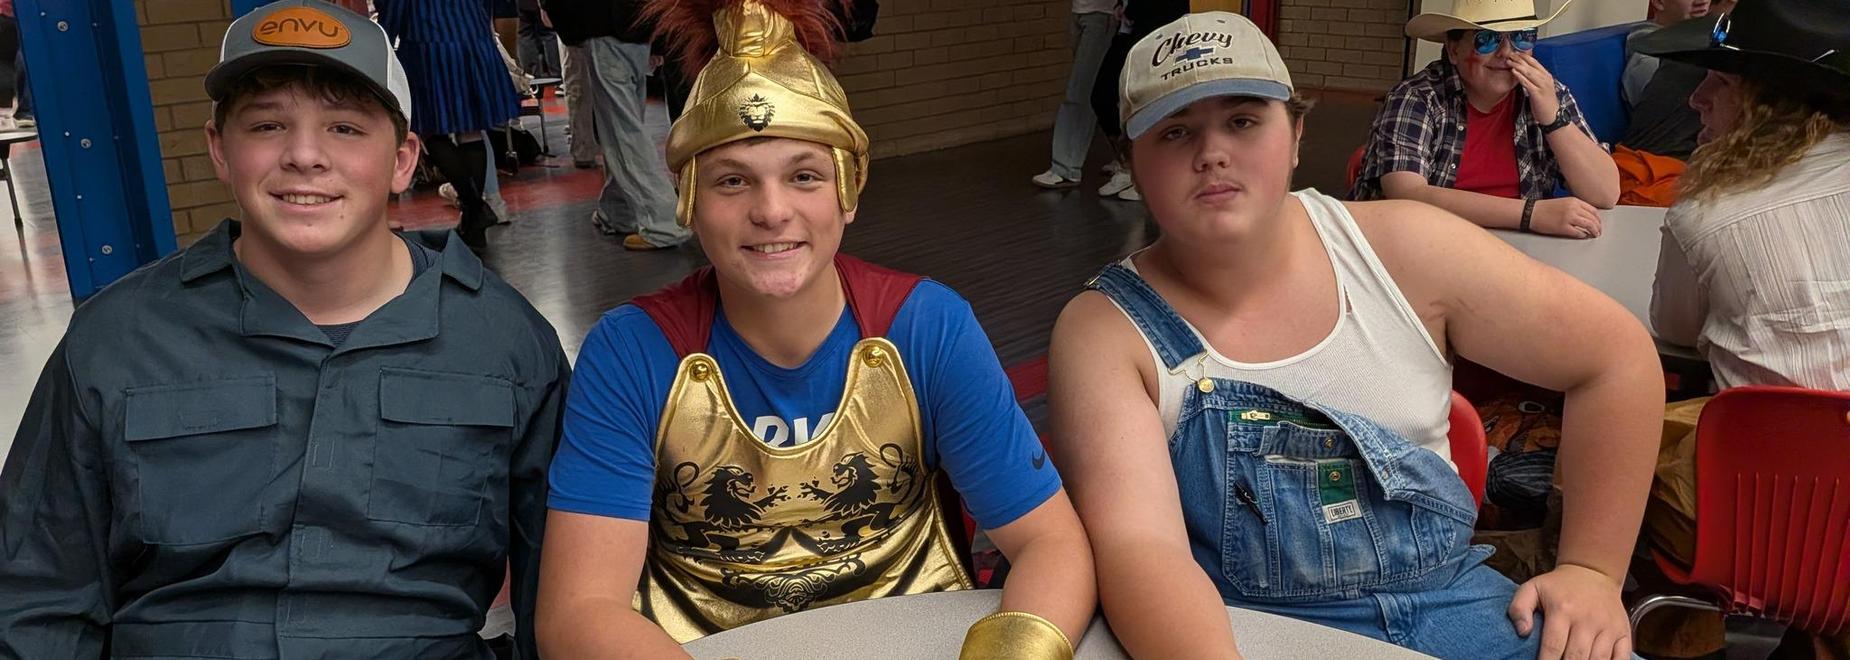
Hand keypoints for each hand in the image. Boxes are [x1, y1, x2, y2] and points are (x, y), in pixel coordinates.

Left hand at [1507, 564, 1632, 659]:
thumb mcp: (1532, 588)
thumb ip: (1519, 608)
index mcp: (1562, 610)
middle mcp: (1587, 619)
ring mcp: (1608, 627)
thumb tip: (1522, 632)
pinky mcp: (1623, 632)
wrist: (1592, 573)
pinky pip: (1622, 658)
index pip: (1553, 646)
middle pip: (1576, 657)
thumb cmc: (1558, 586)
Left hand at [1508, 51, 1561, 125]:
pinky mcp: (1537, 93)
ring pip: (1529, 72)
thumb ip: (1535, 78)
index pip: (1535, 62)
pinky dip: (1520, 76)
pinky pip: (1527, 83)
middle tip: (1509, 54)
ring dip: (1518, 65)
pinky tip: (1514, 72)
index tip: (1515, 52)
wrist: (1553, 115)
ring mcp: (1542, 86)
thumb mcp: (1542, 86)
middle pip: (1531, 65)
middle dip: (1519, 59)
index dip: (1525, 56)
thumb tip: (1525, 71)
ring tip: (1509, 61)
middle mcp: (1545, 78)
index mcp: (1546, 76)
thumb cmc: (1545, 101)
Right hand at [1531, 198, 1601, 238]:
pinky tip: (1583, 236)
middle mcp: (1573, 208)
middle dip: (1598, 226)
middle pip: (1593, 218)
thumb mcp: (1563, 202)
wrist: (1530, 212)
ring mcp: (1569, 218)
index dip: (1598, 218)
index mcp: (1574, 201)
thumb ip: (1575, 207)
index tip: (1598, 223)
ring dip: (1593, 231)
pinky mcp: (1563, 227)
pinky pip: (1578, 232)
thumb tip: (1586, 217)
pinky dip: (1583, 235)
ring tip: (1594, 235)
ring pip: (1588, 225)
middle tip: (1598, 231)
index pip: (1593, 210)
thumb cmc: (1544, 208)